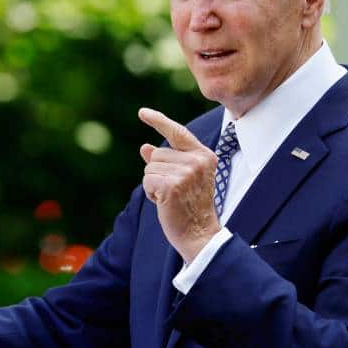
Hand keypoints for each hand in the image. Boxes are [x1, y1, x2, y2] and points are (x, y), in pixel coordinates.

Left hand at [138, 107, 220, 261]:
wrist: (199, 234)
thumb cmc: (191, 207)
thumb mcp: (183, 179)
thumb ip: (167, 161)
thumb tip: (145, 148)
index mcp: (204, 155)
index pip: (178, 132)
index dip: (159, 121)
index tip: (142, 112)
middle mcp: (197, 160)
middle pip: (157, 155)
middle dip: (157, 173)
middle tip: (174, 192)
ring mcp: (186, 172)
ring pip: (150, 168)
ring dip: (153, 185)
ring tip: (171, 199)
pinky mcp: (172, 185)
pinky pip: (147, 181)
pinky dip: (150, 193)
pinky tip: (164, 203)